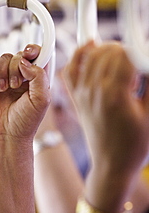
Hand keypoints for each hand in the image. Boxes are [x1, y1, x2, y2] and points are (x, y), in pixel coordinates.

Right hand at [0, 44, 50, 142]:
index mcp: (38, 78)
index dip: (34, 49)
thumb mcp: (42, 99)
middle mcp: (23, 74)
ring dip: (4, 71)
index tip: (29, 53)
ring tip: (4, 88)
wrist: (6, 135)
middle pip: (20, 54)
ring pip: (5, 57)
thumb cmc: (26, 120)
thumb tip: (23, 61)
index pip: (39, 55)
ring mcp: (6, 76)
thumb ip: (39, 76)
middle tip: (17, 84)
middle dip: (18, 67)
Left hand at [64, 41, 148, 178]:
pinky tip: (90, 47)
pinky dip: (78, 55)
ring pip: (89, 55)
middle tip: (136, 61)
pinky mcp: (76, 97)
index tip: (143, 56)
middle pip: (107, 51)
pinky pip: (71, 69)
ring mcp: (83, 93)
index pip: (124, 55)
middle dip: (124, 49)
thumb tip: (145, 59)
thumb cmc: (134, 144)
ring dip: (106, 49)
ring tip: (120, 58)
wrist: (111, 165)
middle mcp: (95, 91)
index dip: (138, 51)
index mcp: (115, 95)